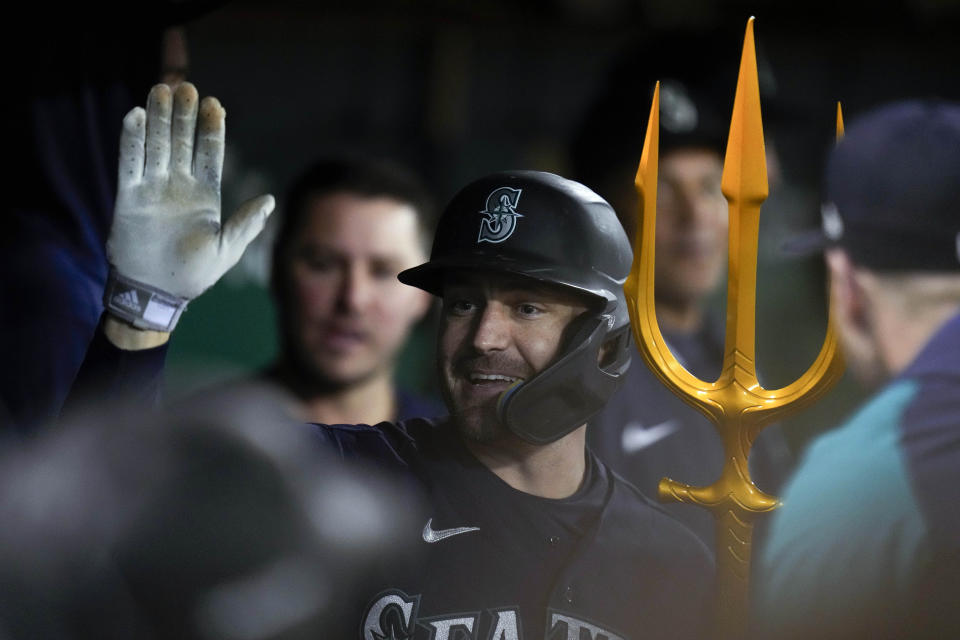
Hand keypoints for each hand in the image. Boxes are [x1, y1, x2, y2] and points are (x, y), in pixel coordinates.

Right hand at [107, 83, 273, 301]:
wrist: (156, 293)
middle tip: (186, 87)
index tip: (214, 104)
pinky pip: (129, 163)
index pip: (210, 154)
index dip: (211, 128)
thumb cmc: (194, 275)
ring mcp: (153, 189)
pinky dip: (131, 140)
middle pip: (182, 141)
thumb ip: (246, 224)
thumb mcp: (226, 250)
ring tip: (161, 90)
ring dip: (158, 118)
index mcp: (205, 195)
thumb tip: (269, 200)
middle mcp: (179, 186)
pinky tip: (135, 115)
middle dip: (184, 115)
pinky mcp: (128, 197)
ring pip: (156, 145)